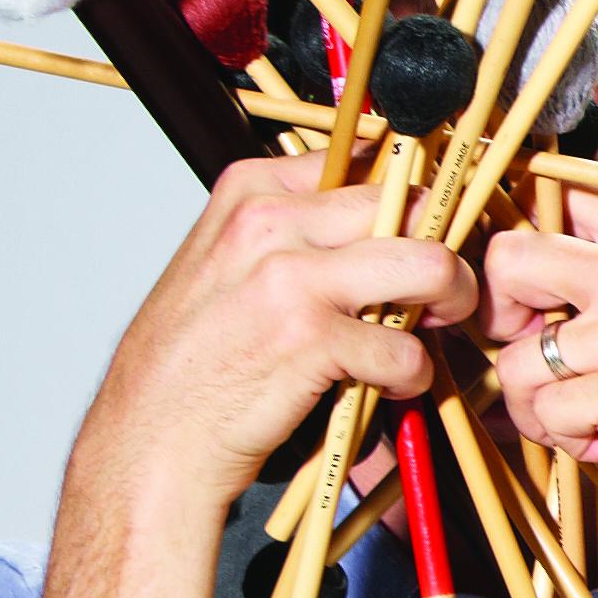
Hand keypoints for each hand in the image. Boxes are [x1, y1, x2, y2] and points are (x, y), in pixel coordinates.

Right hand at [68, 153, 471, 525]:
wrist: (147, 435)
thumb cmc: (194, 358)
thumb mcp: (230, 263)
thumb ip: (301, 228)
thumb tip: (389, 212)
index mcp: (252, 189)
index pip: (373, 161)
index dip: (418, 202)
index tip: (429, 235)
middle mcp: (271, 221)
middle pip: (415, 204)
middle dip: (448, 251)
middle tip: (440, 293)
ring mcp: (292, 279)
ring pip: (432, 266)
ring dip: (449, 305)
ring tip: (423, 334)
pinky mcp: (312, 341)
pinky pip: (409, 349)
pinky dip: (411, 376)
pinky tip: (382, 386)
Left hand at [484, 185, 597, 533]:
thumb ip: (595, 261)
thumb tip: (495, 240)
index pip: (546, 196)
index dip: (515, 257)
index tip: (534, 304)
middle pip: (509, 260)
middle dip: (504, 326)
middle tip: (549, 363)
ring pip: (516, 355)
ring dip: (537, 404)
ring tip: (593, 417)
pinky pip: (545, 409)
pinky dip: (566, 439)